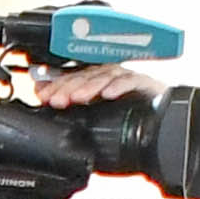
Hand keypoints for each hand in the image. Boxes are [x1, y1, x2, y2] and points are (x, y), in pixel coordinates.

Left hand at [19, 64, 154, 110]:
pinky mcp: (143, 83)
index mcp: (93, 81)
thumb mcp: (92, 114)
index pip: (72, 79)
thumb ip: (70, 103)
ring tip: (78, 98)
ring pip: (104, 77)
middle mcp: (107, 77)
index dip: (57, 86)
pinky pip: (130, 81)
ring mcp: (125, 78)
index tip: (43, 96)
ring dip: (90, 87)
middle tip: (56, 99)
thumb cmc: (123, 115)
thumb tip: (42, 95)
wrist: (157, 122)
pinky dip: (119, 87)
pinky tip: (109, 95)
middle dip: (69, 88)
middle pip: (85, 76)